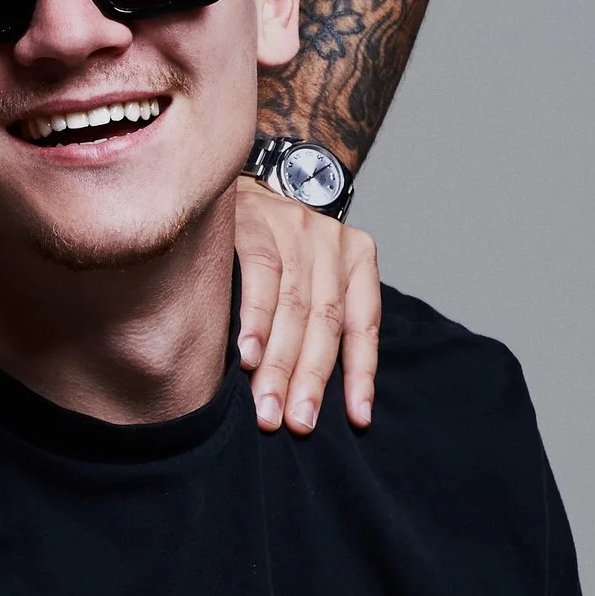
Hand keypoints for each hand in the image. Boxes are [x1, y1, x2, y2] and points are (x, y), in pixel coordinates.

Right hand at [233, 178, 381, 434]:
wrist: (230, 171)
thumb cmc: (271, 238)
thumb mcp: (309, 266)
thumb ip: (316, 313)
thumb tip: (306, 389)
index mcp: (356, 257)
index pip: (363, 324)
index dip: (361, 374)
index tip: (356, 419)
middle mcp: (331, 242)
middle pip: (325, 323)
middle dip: (310, 380)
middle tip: (296, 423)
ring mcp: (294, 230)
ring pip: (295, 309)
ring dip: (278, 364)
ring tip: (268, 406)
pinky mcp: (255, 224)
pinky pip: (261, 279)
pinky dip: (255, 322)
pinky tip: (246, 357)